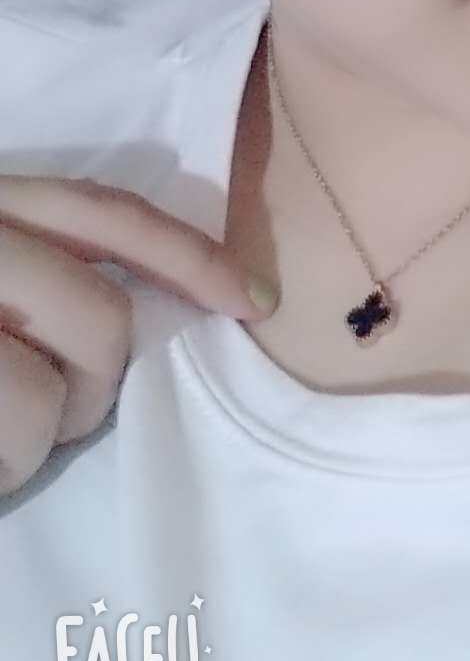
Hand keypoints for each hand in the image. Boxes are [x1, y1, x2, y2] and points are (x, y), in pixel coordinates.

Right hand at [0, 175, 275, 495]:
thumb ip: (38, 260)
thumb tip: (149, 302)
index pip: (103, 213)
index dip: (190, 254)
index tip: (253, 298)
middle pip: (97, 320)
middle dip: (94, 384)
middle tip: (53, 409)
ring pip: (44, 402)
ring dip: (27, 446)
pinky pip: (3, 446)